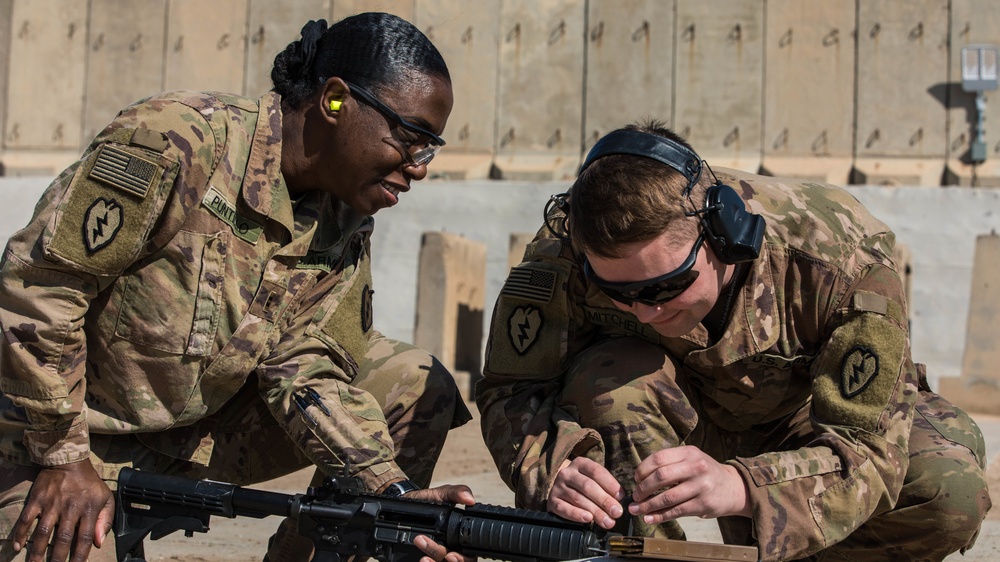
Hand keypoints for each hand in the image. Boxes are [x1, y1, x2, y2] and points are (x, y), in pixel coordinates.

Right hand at [13, 459, 115, 561]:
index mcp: (88, 509)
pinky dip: (21, 533)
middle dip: (57, 558)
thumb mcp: (105, 497)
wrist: (69, 461)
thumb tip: (99, 542)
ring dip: (37, 551)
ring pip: (43, 532)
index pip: (84, 538)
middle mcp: (70, 508)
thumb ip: (105, 519)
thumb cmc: (89, 483)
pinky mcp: (37, 499)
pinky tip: (18, 546)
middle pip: (62, 539)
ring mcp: (52, 504)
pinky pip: (27, 519)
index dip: (79, 556)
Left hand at [404, 485, 476, 561]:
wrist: (405, 501)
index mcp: (458, 537)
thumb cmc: (428, 499)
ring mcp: (434, 554)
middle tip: (446, 556)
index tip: (453, 554)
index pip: (468, 554)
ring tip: (425, 555)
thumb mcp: (442, 493)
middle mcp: (448, 548)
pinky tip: (422, 559)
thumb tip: (470, 499)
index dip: (464, 558)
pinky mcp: (420, 555)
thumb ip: (456, 493)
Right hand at [547, 457, 624, 529]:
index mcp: (580, 463)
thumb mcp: (593, 479)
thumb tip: (620, 500)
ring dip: (595, 511)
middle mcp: (567, 473)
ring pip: (578, 498)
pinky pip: (564, 508)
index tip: (621, 497)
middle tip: (617, 512)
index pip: (596, 471)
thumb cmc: (583, 485)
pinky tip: (588, 519)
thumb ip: (605, 486)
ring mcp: (558, 487)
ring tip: (607, 521)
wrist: (560, 489)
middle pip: (587, 486)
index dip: (610, 484)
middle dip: (604, 500)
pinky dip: (576, 514)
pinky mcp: (552, 501)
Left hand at [629, 445, 749, 523]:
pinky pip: (676, 511)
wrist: (733, 487)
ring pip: (667, 497)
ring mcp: (700, 486)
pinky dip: (660, 516)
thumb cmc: (704, 472)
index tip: (636, 479)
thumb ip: (670, 463)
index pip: (659, 458)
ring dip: (648, 505)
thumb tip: (640, 478)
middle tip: (635, 496)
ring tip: (636, 509)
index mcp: (688, 453)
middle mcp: (695, 467)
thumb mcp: (691, 459)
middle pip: (661, 477)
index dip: (642, 469)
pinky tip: (649, 518)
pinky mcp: (703, 504)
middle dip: (643, 488)